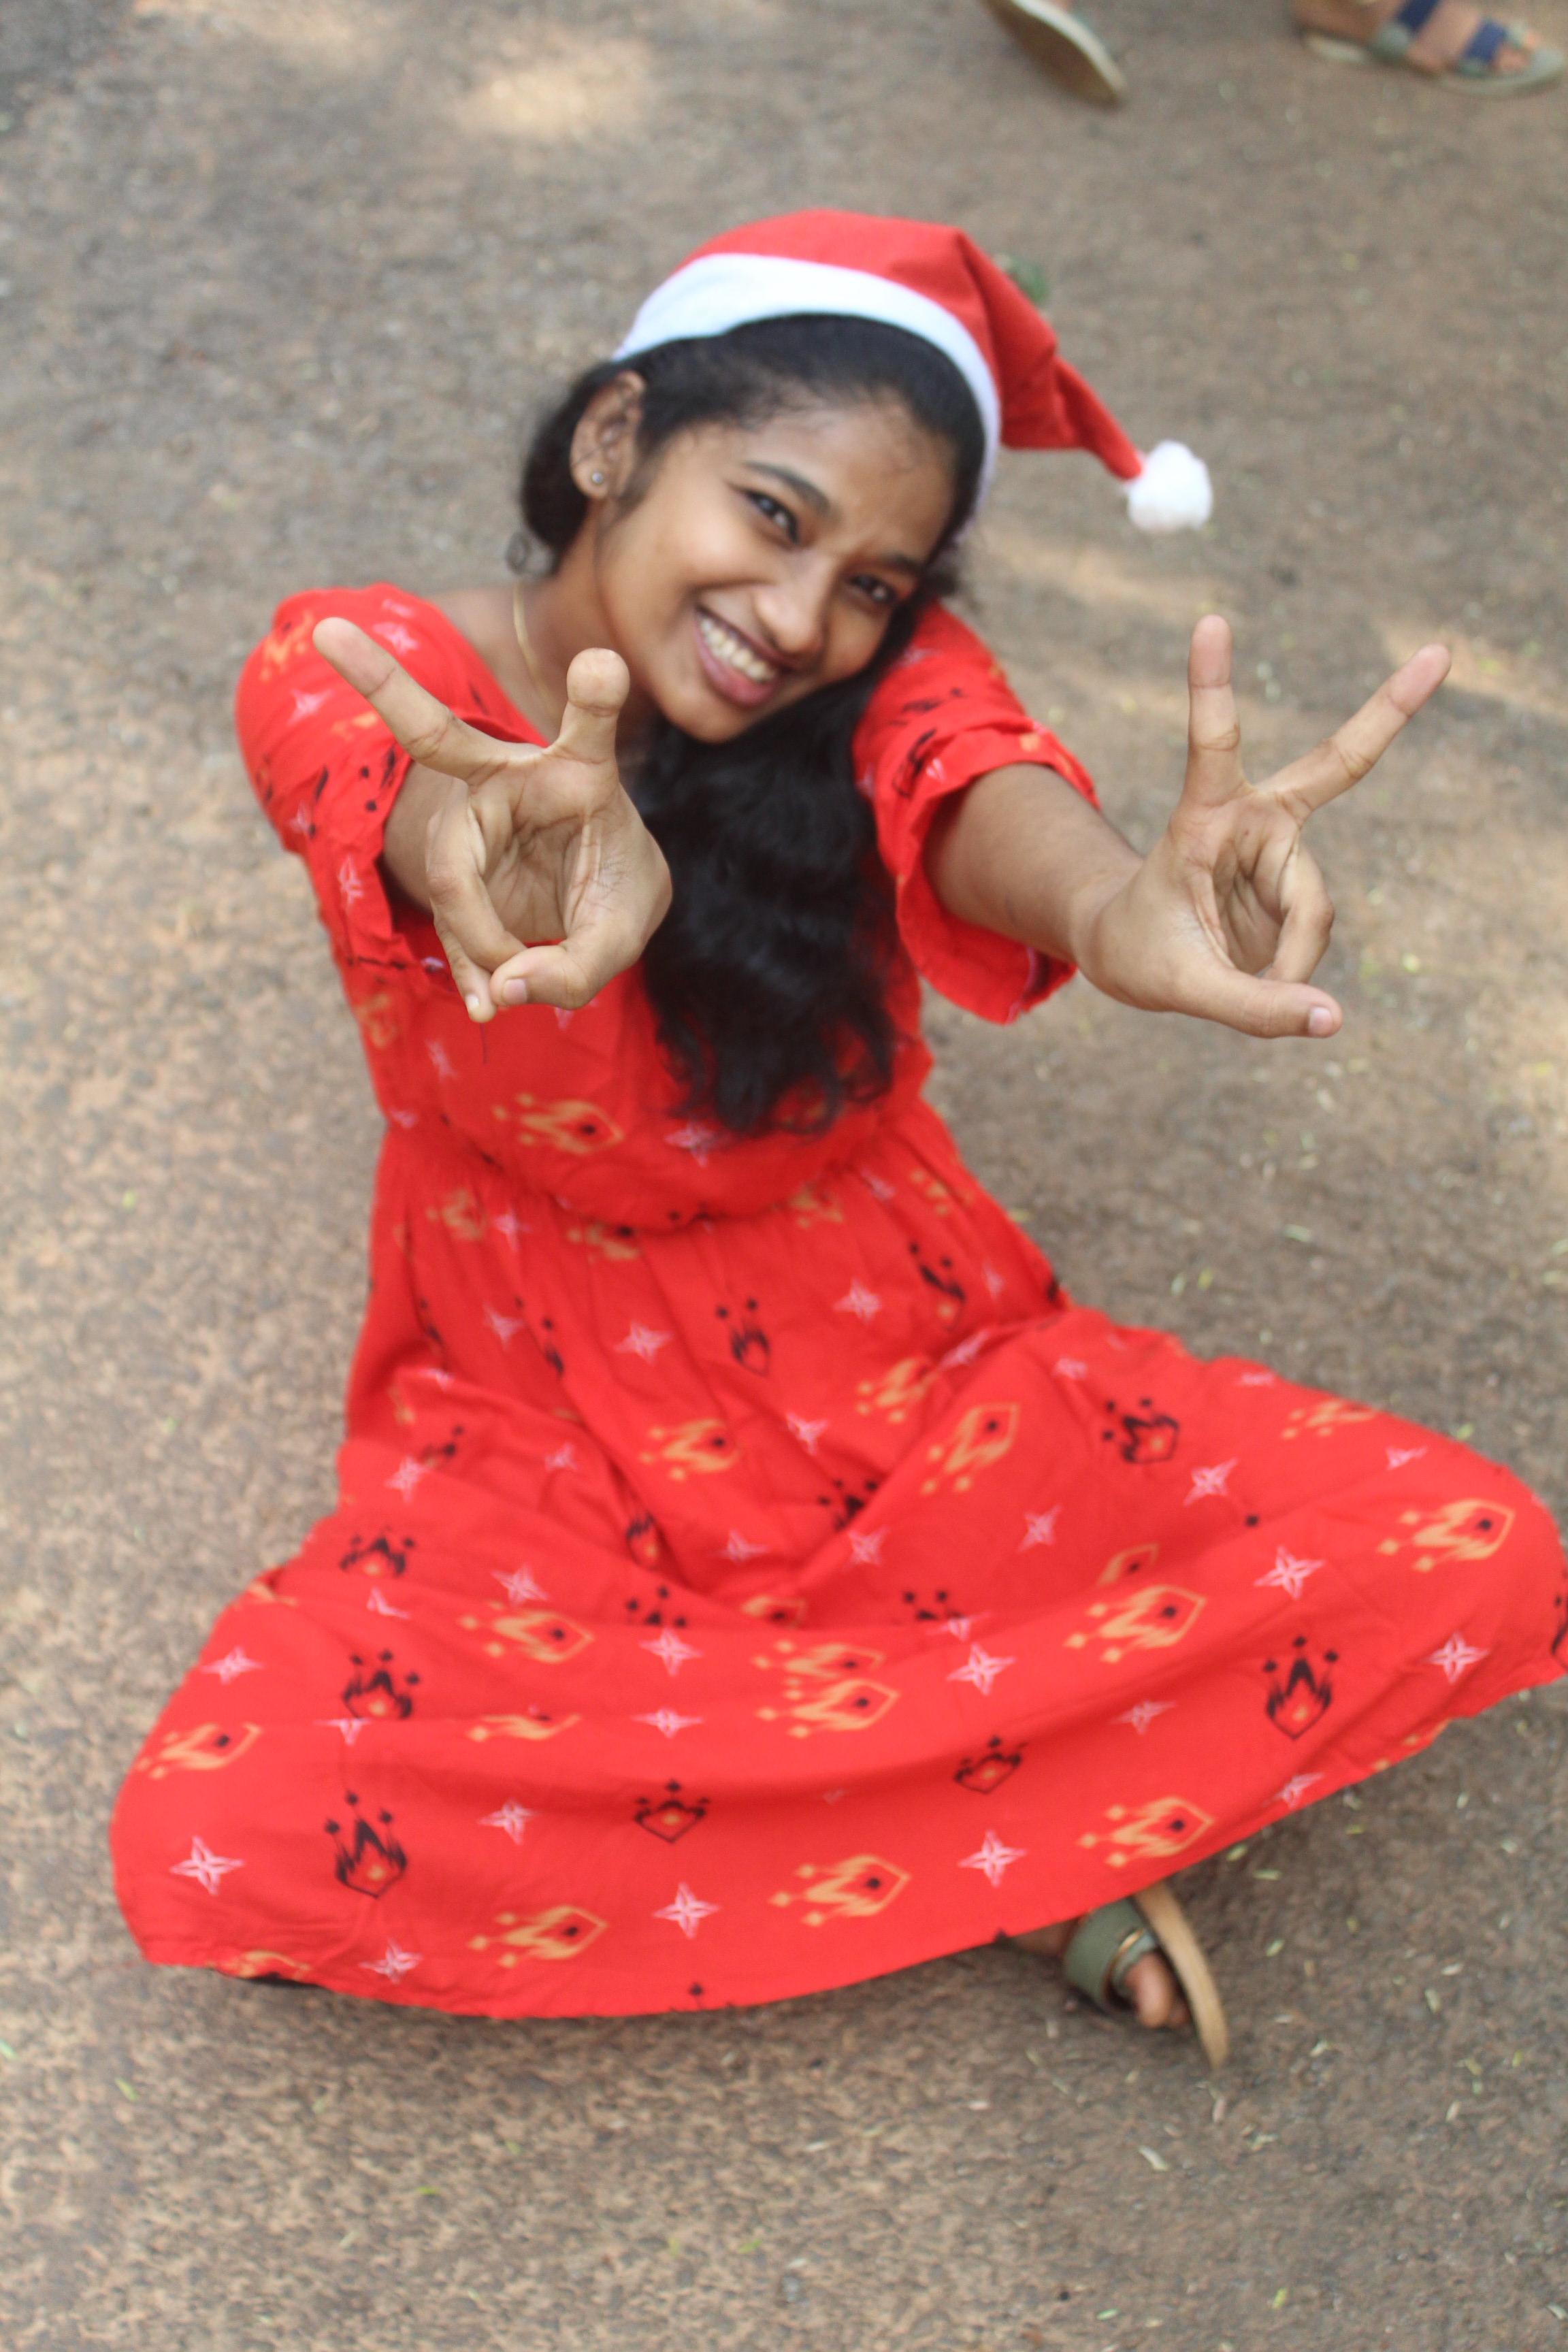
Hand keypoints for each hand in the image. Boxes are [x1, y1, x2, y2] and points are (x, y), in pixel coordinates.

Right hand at [312, 619, 670, 1018]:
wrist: (591, 904)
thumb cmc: (615, 889)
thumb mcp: (624, 929)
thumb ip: (580, 965)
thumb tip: (504, 990)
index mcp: (578, 772)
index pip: (587, 726)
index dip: (596, 696)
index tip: (603, 663)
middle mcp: (513, 778)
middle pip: (439, 739)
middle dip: (381, 682)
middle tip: (326, 628)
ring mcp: (470, 821)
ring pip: (451, 871)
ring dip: (482, 940)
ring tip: (512, 993)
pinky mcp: (453, 870)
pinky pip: (451, 922)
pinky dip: (473, 969)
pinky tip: (489, 1003)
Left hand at [1077, 616, 1450, 1039]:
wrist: (1132, 952)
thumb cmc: (1140, 951)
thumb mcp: (1178, 986)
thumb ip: (1251, 1007)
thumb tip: (1332, 1020)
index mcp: (1203, 814)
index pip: (1212, 741)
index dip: (1213, 685)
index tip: (1210, 621)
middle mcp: (1253, 819)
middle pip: (1337, 765)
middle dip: (1391, 711)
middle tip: (1441, 652)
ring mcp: (1281, 851)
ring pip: (1315, 910)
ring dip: (1285, 960)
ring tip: (1238, 979)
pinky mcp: (1296, 885)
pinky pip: (1312, 936)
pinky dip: (1291, 971)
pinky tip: (1258, 974)